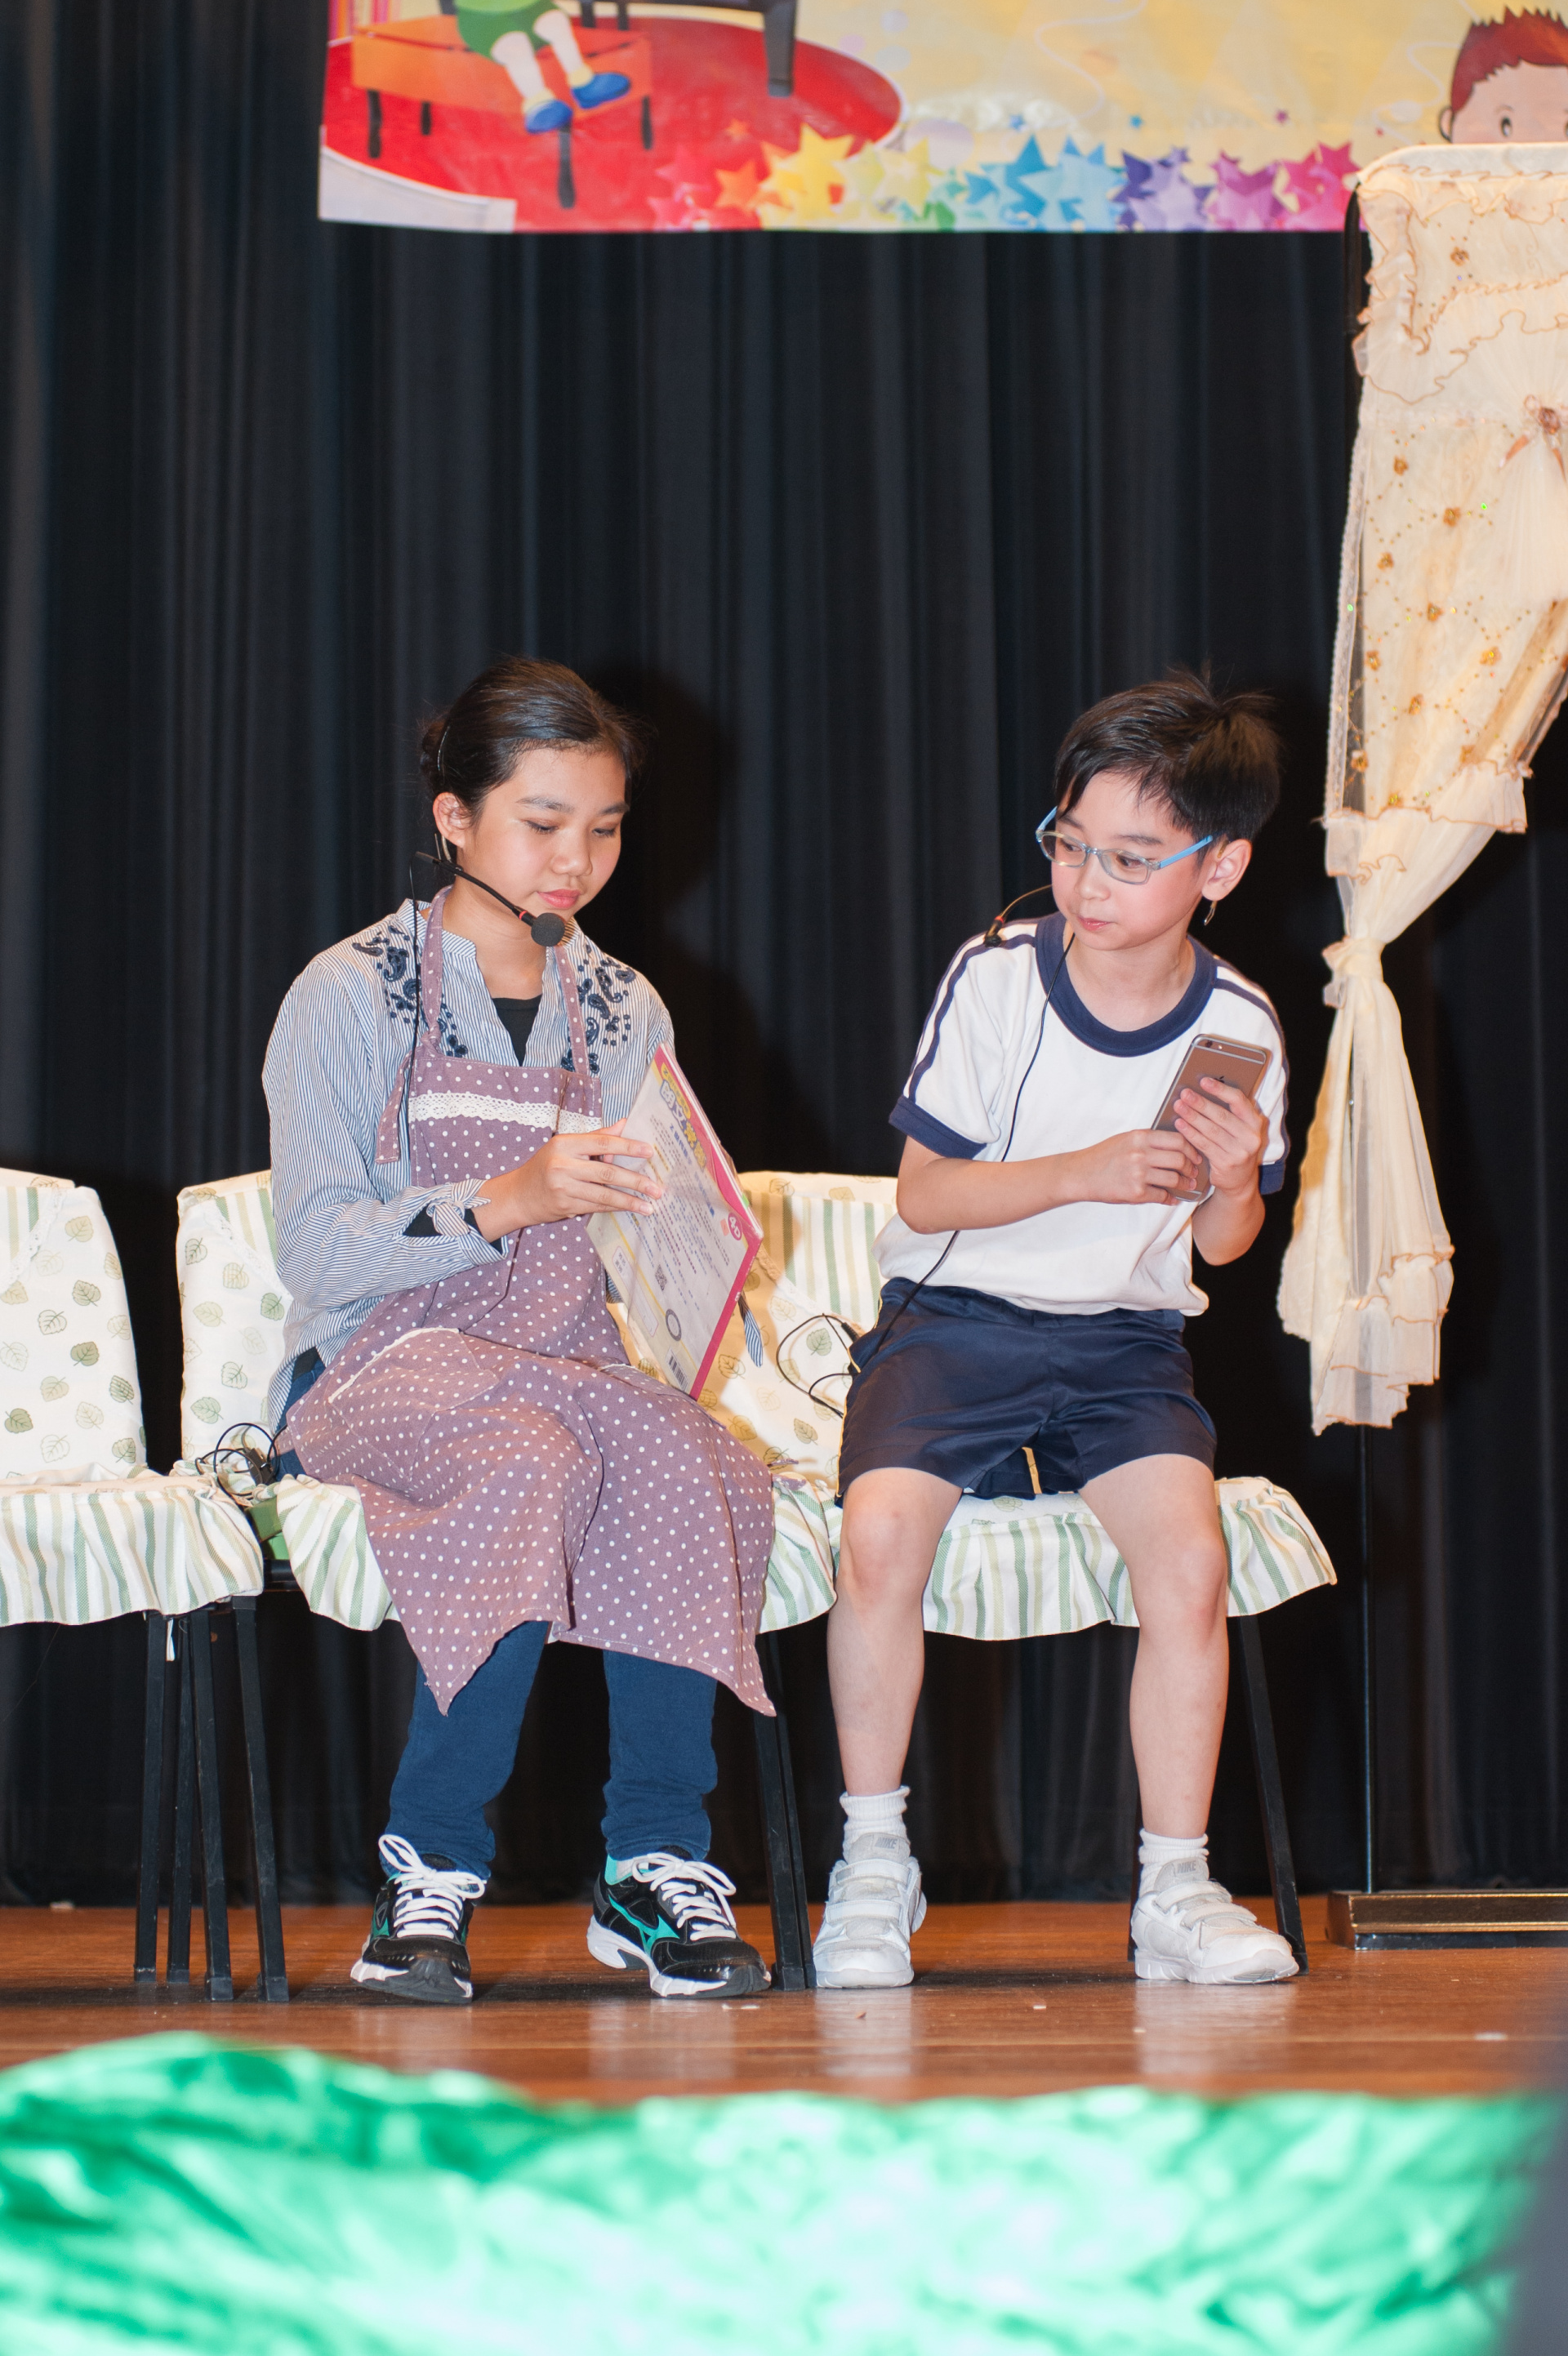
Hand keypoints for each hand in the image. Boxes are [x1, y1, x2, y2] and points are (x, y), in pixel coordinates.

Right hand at [470, 1119, 662, 1238]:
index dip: (628, 1147)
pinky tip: (630, 1208)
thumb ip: (595, 1138)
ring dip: (629, 1201)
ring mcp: (563, 1188)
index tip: (649, 1152)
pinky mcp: (565, 1206)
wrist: (518, 1195)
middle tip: (656, 1189)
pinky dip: (615, 1207)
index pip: (602, 1142)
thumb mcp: (565, 1146)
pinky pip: (596, 1207)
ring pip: (604, 1195)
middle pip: (607, 1172)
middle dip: (635, 1181)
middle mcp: (563, 1165)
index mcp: (565, 1144)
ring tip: (649, 1205)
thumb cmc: (545, 1166)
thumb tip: (624, 1125)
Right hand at [1069, 1127, 1203, 1206]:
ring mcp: (1138, 1174)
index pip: (1177, 1140)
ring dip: (1184, 1184)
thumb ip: (1149, 1141)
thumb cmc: (1103, 1156)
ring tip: (1187, 1185)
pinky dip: (1170, 1198)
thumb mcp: (1126, 1139)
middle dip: (1191, 1168)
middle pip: (1180, 1159)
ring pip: (1174, 1178)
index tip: (1195, 1155)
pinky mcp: (1135, 1193)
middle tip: (1193, 1172)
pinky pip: (1162, 1196)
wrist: (1081, 1174)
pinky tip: (1172, 1198)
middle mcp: (1140, 1154)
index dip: (1191, 1149)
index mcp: (1140, 1137)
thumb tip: (1175, 1146)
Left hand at [1173, 1078, 1265, 1198]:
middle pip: (1221, 1115)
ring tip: (1179, 1106)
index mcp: (1256, 1123)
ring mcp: (1240, 1152)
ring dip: (1192, 1117)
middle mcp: (1251, 1137)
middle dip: (1200, 1103)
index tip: (1203, 1081)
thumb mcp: (1241, 1130)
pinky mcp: (1226, 1163)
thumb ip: (1230, 1114)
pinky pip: (1204, 1144)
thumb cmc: (1236, 1148)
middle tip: (1184, 1094)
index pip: (1239, 1101)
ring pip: (1211, 1130)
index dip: (1220, 1089)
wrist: (1240, 1181)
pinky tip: (1180, 1124)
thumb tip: (1203, 1091)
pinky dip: (1190, 1133)